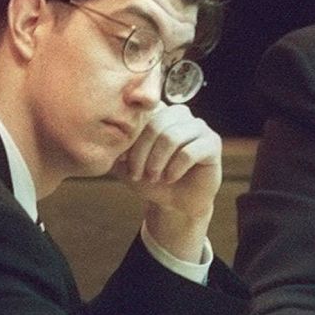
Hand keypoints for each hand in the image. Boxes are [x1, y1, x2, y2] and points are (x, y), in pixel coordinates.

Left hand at [111, 103, 221, 259]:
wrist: (176, 202)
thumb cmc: (152, 179)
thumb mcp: (127, 164)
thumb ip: (116, 148)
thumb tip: (102, 135)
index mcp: (160, 112)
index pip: (141, 116)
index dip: (130, 141)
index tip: (122, 162)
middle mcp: (181, 114)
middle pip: (156, 125)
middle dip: (142, 153)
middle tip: (137, 174)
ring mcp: (199, 127)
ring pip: (172, 137)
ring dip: (157, 162)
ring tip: (153, 177)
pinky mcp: (213, 143)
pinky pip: (189, 152)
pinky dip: (175, 169)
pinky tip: (170, 178)